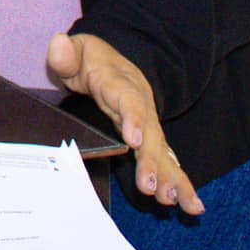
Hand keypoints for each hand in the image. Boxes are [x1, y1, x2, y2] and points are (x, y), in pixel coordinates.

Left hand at [47, 32, 204, 214]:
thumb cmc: (90, 59)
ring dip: (170, 177)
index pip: (128, 99)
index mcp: (120, 83)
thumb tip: (59, 45)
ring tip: (174, 201)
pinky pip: (166, 160)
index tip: (135, 140)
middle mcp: (140, 104)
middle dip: (151, 161)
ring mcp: (148, 122)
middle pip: (149, 133)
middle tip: (150, 186)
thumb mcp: (76, 51)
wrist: (111, 60)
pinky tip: (190, 204)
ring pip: (162, 150)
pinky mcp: (150, 139)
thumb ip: (66, 53)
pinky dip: (179, 181)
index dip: (133, 118)